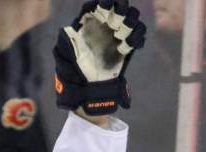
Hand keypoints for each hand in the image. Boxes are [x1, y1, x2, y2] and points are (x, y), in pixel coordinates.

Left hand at [54, 0, 145, 114]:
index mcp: (88, 24)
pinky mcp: (127, 44)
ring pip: (131, 16)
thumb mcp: (66, 57)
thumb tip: (66, 28)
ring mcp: (116, 33)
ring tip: (122, 36)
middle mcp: (104, 25)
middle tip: (117, 18)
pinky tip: (129, 47)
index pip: (95, 5)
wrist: (89, 89)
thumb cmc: (74, 72)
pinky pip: (139, 33)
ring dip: (130, 22)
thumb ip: (67, 42)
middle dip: (120, 8)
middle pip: (118, 6)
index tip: (104, 5)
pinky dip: (137, 37)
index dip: (102, 2)